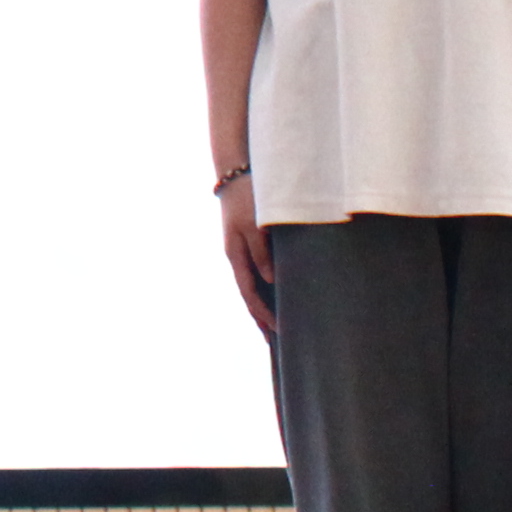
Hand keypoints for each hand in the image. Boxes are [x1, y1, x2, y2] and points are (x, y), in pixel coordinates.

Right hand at [219, 175, 274, 337]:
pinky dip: (264, 287)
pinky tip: (273, 292)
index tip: (277, 332)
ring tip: (273, 323)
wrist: (235, 171)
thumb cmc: (247, 197)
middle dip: (259, 317)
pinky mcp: (247, 240)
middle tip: (273, 340)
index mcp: (235, 255)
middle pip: (248, 294)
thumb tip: (270, 281)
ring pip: (251, 284)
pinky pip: (255, 271)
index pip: (249, 294)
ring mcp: (240, 248)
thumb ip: (261, 253)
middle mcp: (236, 255)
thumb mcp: (255, 226)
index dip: (262, 314)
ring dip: (262, 304)